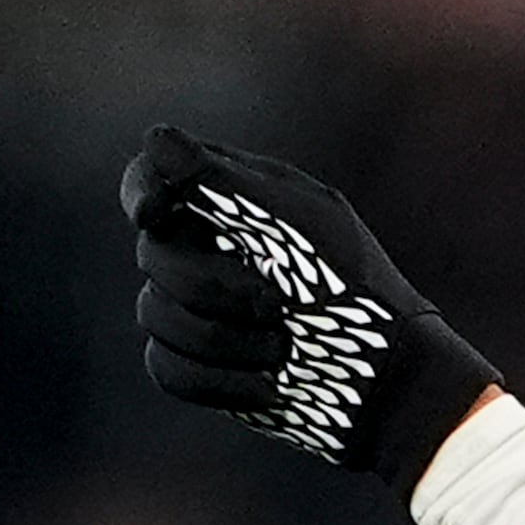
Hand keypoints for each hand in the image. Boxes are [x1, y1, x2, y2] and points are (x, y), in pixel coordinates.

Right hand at [119, 124, 500, 485]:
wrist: (383, 380)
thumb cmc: (353, 290)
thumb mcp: (295, 223)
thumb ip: (222, 181)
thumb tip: (155, 140)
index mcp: (230, 200)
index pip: (151, 177)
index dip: (141, 190)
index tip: (155, 212)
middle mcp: (205, 248)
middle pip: (153, 254)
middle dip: (214, 287)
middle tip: (279, 304)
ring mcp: (197, 308)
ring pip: (153, 315)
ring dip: (223, 339)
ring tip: (283, 348)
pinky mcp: (198, 365)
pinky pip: (166, 368)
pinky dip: (219, 380)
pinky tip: (269, 383)